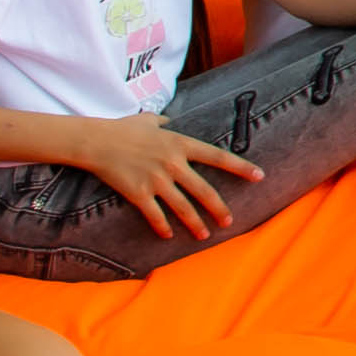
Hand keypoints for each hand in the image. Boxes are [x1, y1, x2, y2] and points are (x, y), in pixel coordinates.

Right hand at [76, 116, 258, 241]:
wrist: (96, 141)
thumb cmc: (122, 128)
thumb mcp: (150, 120)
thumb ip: (164, 122)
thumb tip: (169, 120)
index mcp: (180, 143)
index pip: (218, 157)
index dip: (241, 167)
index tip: (259, 176)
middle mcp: (173, 163)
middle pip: (204, 190)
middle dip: (219, 208)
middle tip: (229, 221)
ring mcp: (156, 180)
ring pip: (183, 207)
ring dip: (195, 223)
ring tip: (204, 235)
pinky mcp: (139, 193)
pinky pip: (156, 215)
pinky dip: (163, 227)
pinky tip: (168, 235)